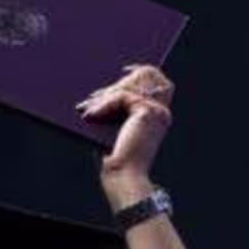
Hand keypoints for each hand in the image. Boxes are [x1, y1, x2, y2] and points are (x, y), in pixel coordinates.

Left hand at [77, 65, 173, 210]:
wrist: (123, 178)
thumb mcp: (117, 129)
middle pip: (143, 77)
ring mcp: (156, 111)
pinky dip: (102, 105)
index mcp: (159, 116)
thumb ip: (118, 110)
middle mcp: (162, 113)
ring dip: (104, 95)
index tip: (123, 70)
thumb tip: (100, 92)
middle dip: (113, 85)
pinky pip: (121, 97)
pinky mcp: (146, 112)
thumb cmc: (117, 161)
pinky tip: (89, 115)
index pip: (158, 81)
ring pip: (129, 86)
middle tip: (90, 98)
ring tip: (86, 107)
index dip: (141, 71)